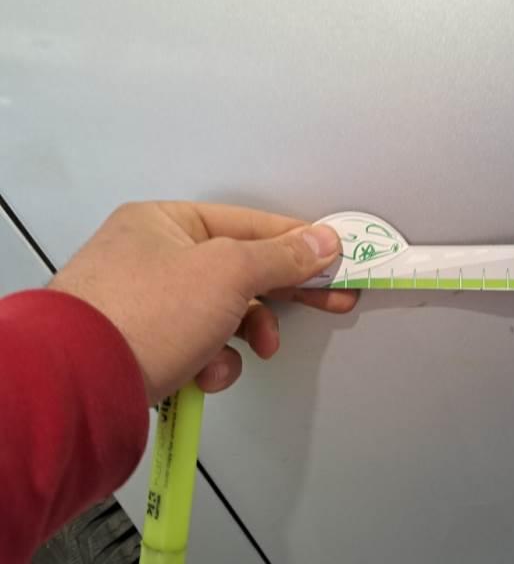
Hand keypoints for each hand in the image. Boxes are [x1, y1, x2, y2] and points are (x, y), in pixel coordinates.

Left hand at [48, 201, 356, 404]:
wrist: (81, 387)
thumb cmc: (144, 314)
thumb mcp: (227, 272)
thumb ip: (281, 256)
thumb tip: (322, 241)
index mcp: (165, 223)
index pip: (249, 224)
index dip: (297, 240)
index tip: (334, 255)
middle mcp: (154, 258)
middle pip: (241, 270)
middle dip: (283, 294)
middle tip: (332, 300)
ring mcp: (149, 305)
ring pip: (224, 314)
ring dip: (246, 335)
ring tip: (256, 349)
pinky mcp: (148, 346)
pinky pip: (200, 346)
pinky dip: (212, 362)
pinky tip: (204, 372)